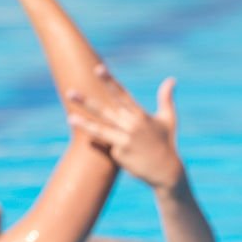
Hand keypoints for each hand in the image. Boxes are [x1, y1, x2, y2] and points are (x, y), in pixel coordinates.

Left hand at [67, 66, 183, 189]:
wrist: (166, 171)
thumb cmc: (167, 143)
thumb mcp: (169, 119)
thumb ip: (166, 99)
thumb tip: (171, 79)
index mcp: (141, 115)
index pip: (122, 94)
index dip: (109, 81)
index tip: (98, 69)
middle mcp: (132, 126)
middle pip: (106, 111)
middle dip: (87, 102)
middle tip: (69, 92)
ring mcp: (125, 141)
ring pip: (101, 130)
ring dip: (84, 123)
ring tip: (70, 118)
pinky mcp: (120, 154)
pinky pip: (106, 147)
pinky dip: (102, 145)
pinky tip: (91, 144)